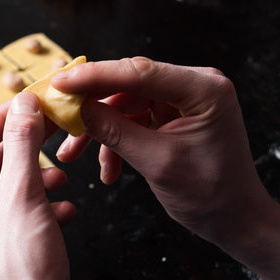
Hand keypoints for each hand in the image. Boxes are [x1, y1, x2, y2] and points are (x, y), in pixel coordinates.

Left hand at [0, 92, 74, 279]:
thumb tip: (23, 102)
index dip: (1, 118)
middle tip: (52, 129)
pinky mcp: (10, 244)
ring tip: (60, 178)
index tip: (28, 103)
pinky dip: (46, 204)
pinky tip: (64, 209)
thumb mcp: (21, 195)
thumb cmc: (19, 266)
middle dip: (26, 149)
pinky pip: (27, 211)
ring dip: (39, 178)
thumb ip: (22, 145)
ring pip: (14, 187)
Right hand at [51, 57, 279, 278]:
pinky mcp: (169, 113)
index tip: (60, 82)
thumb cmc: (210, 195)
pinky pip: (130, 118)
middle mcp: (193, 86)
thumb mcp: (157, 162)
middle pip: (127, 83)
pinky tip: (108, 169)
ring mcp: (180, 99)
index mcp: (203, 90)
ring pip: (122, 102)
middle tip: (59, 117)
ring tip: (73, 153)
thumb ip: (114, 131)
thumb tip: (76, 109)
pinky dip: (114, 140)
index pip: (139, 72)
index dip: (94, 75)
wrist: (232, 219)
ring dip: (98, 129)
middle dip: (91, 105)